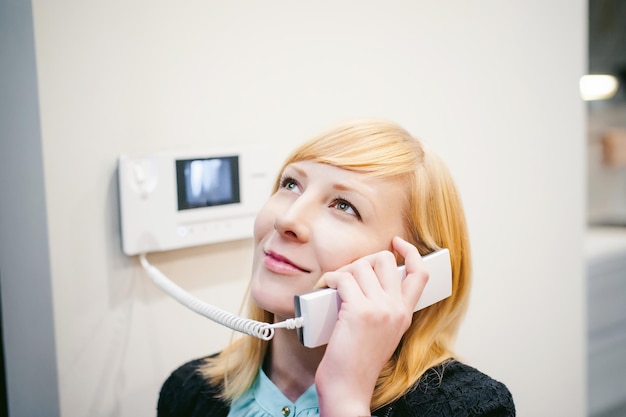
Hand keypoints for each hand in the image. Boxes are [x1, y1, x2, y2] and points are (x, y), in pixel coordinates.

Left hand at [314, 236, 428, 416]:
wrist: (348, 389)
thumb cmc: (357, 364)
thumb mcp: (382, 334)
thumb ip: (383, 308)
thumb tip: (366, 281)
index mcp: (404, 314)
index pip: (419, 274)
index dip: (411, 252)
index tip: (397, 243)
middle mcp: (396, 309)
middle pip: (386, 260)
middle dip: (364, 260)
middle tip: (349, 276)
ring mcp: (380, 309)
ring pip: (361, 265)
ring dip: (343, 270)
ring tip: (334, 286)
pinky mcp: (359, 311)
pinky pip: (343, 277)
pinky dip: (330, 279)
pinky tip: (325, 289)